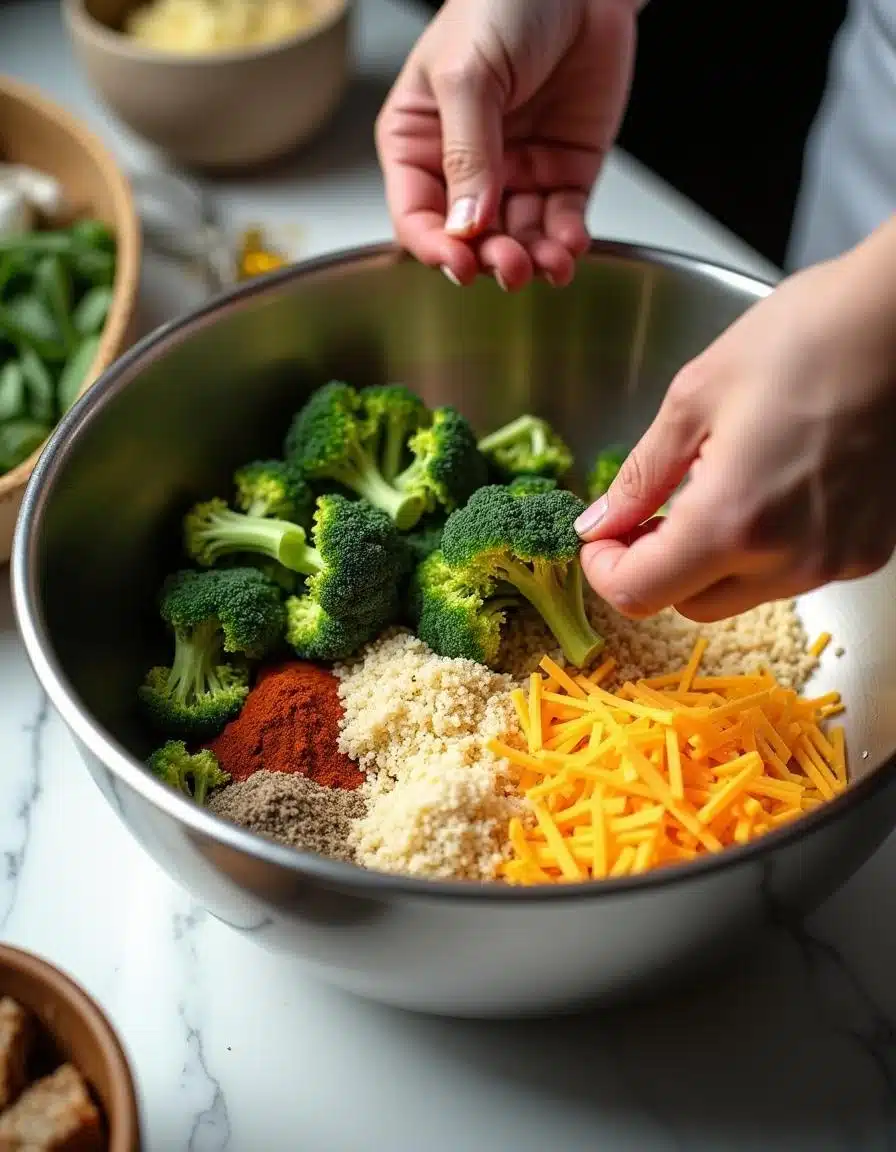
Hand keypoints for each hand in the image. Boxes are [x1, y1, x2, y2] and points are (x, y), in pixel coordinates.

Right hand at [375, 0, 638, 289]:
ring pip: (519, 238)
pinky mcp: (563, 172)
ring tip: (550, 264)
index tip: (460, 263)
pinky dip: (567, 241)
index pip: (416, 214)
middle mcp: (464, 166)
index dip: (435, 246)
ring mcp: (516, 172)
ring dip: (533, 259)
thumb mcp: (467, 74)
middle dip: (492, 259)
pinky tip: (570, 247)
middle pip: (470, 238)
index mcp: (419, 142)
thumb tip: (466, 225)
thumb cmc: (503, 2)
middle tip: (512, 266)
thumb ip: (466, 154)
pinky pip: (561, 221)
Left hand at [575, 218, 895, 621]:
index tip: (601, 537)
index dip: (604, 571)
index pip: (639, 594)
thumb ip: (639, 476)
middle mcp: (789, 559)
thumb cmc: (803, 338)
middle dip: (655, 569)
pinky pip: (792, 573)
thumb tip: (599, 523)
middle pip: (689, 605)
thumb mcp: (694, 398)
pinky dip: (763, 550)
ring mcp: (835, 560)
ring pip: (742, 593)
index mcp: (733, 521)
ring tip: (711, 490)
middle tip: (647, 514)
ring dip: (710, 561)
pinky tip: (766, 490)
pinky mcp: (867, 550)